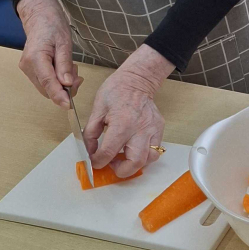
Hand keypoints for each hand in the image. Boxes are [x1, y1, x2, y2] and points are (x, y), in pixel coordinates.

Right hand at [17, 0, 81, 107]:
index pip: (47, 83)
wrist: (39, 16)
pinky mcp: (30, 69)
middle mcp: (27, 66)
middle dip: (65, 88)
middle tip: (78, 77)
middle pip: (47, 88)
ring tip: (71, 68)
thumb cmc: (52, 25)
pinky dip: (57, 80)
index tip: (69, 105)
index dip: (59, 96)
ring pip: (46, 87)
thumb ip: (64, 64)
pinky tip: (64, 69)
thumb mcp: (64, 42)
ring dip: (62, 84)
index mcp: (35, 57)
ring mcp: (27, 68)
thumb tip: (67, 84)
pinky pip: (45, 81)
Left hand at [85, 45, 174, 177]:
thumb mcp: (97, 109)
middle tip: (112, 164)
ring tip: (124, 157)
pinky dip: (145, 155)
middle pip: (134, 163)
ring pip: (149, 159)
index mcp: (121, 124)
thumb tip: (89, 150)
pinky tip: (134, 149)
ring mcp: (152, 130)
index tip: (95, 161)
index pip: (108, 153)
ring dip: (135, 164)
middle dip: (120, 170)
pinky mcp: (159, 129)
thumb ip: (90, 132)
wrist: (137, 79)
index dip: (98, 161)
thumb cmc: (116, 91)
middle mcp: (140, 129)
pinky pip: (155, 150)